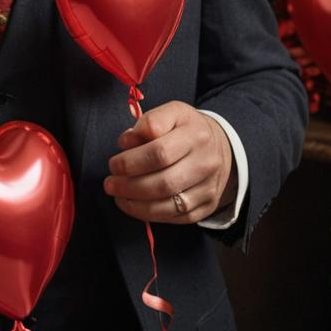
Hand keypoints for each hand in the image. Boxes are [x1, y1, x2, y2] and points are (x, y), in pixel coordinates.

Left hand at [103, 101, 237, 224]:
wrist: (220, 146)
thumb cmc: (185, 128)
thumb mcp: (171, 112)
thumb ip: (149, 122)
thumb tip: (126, 142)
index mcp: (195, 134)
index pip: (160, 152)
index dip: (132, 161)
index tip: (113, 164)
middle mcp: (206, 163)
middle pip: (165, 182)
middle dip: (130, 186)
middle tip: (110, 183)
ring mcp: (209, 187)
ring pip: (170, 204)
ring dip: (137, 204)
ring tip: (117, 196)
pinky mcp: (207, 206)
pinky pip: (177, 217)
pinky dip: (150, 214)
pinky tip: (133, 206)